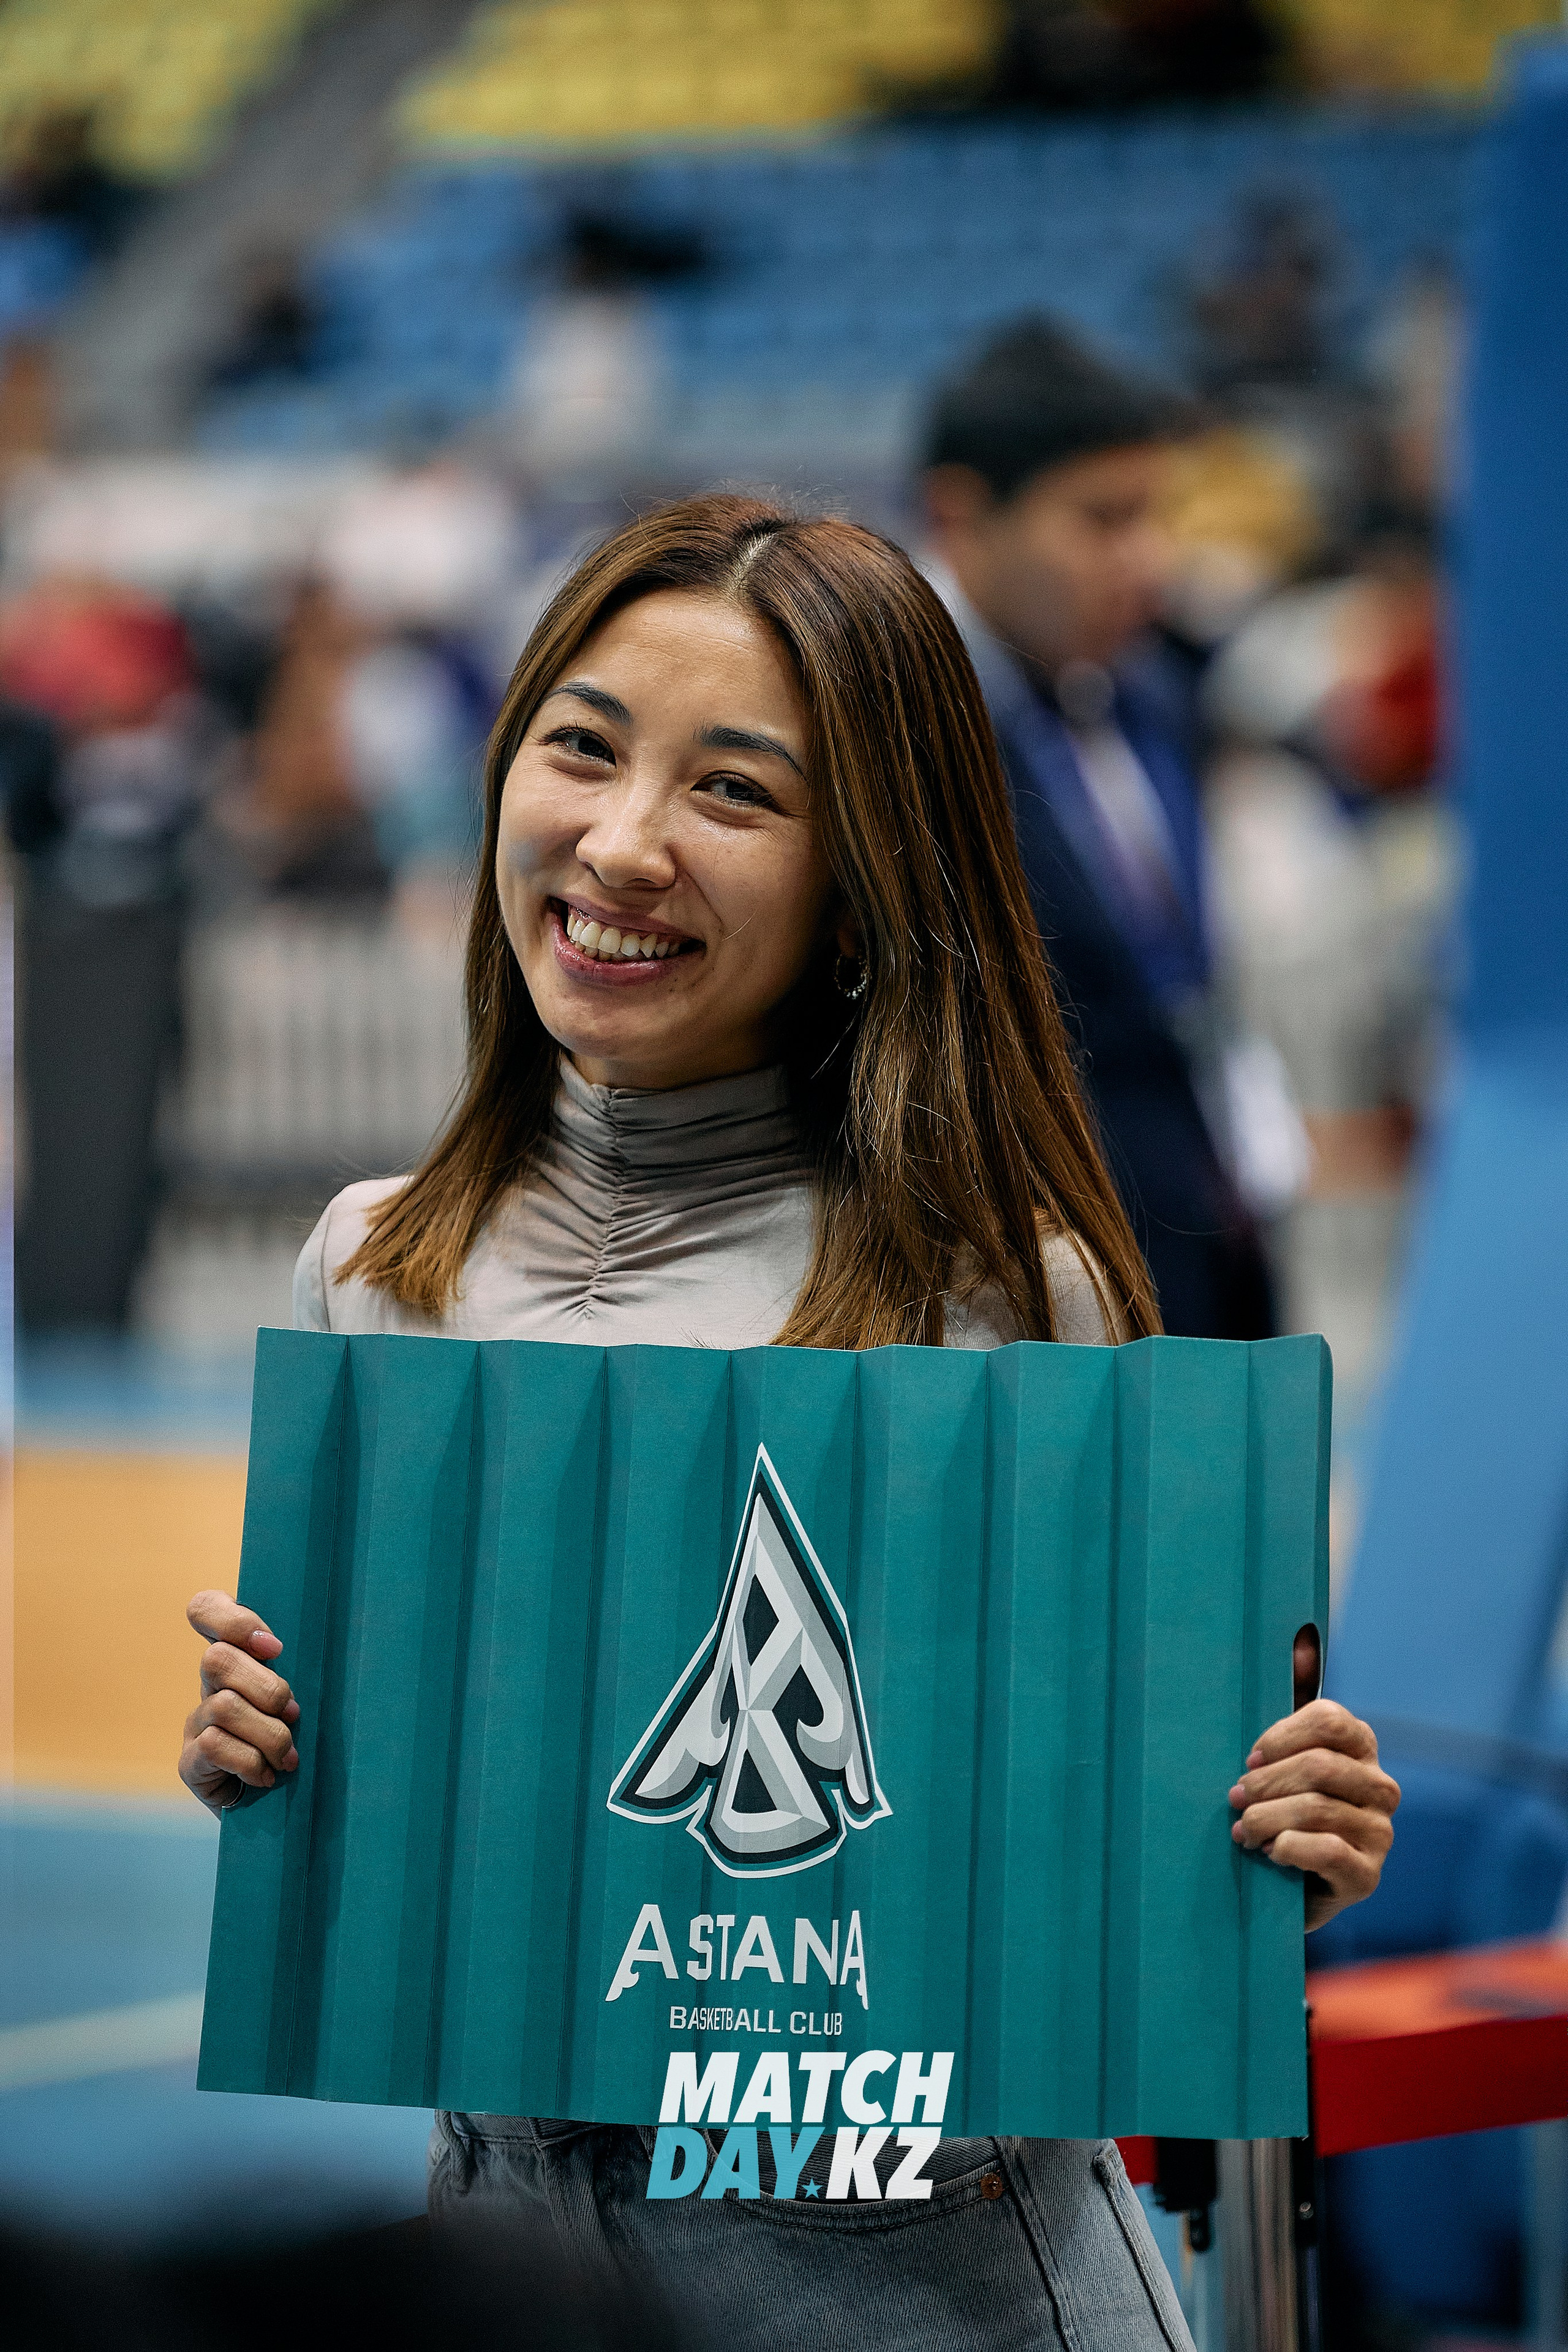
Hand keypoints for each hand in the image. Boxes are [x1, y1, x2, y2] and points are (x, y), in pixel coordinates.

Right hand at [179, 1589, 300, 1817]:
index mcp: (238, 1658)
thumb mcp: (307, 1700)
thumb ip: (307, 1670)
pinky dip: (251, 1762)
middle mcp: (210, 1685)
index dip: (233, 1618)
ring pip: (223, 1706)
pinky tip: (267, 1777)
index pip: (206, 1608)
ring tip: (289, 1757)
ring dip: (268, 1734)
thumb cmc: (305, 1743)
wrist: (283, 1811)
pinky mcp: (190, 1762)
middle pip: (217, 1659)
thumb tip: (344, 1649)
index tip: (275, 1647)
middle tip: (293, 1714)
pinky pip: (215, 1745)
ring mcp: (196, 1723)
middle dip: (266, 1687)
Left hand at [1229, 1697, 1399, 1931]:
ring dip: (1267, 1818)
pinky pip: (1328, 1851)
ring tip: (1242, 1830)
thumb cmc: (1277, 1807)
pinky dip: (1288, 1848)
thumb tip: (1303, 1643)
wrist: (1283, 1887)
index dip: (1281, 1735)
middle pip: (1319, 1767)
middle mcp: (1380, 1788)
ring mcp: (1380, 1834)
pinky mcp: (1367, 1877)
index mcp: (1360, 1748)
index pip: (1330, 1720)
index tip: (1249, 1756)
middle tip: (1235, 1798)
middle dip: (1266, 1782)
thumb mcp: (1278, 1757)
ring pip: (1318, 1809)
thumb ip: (1288, 1700)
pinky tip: (1270, 1852)